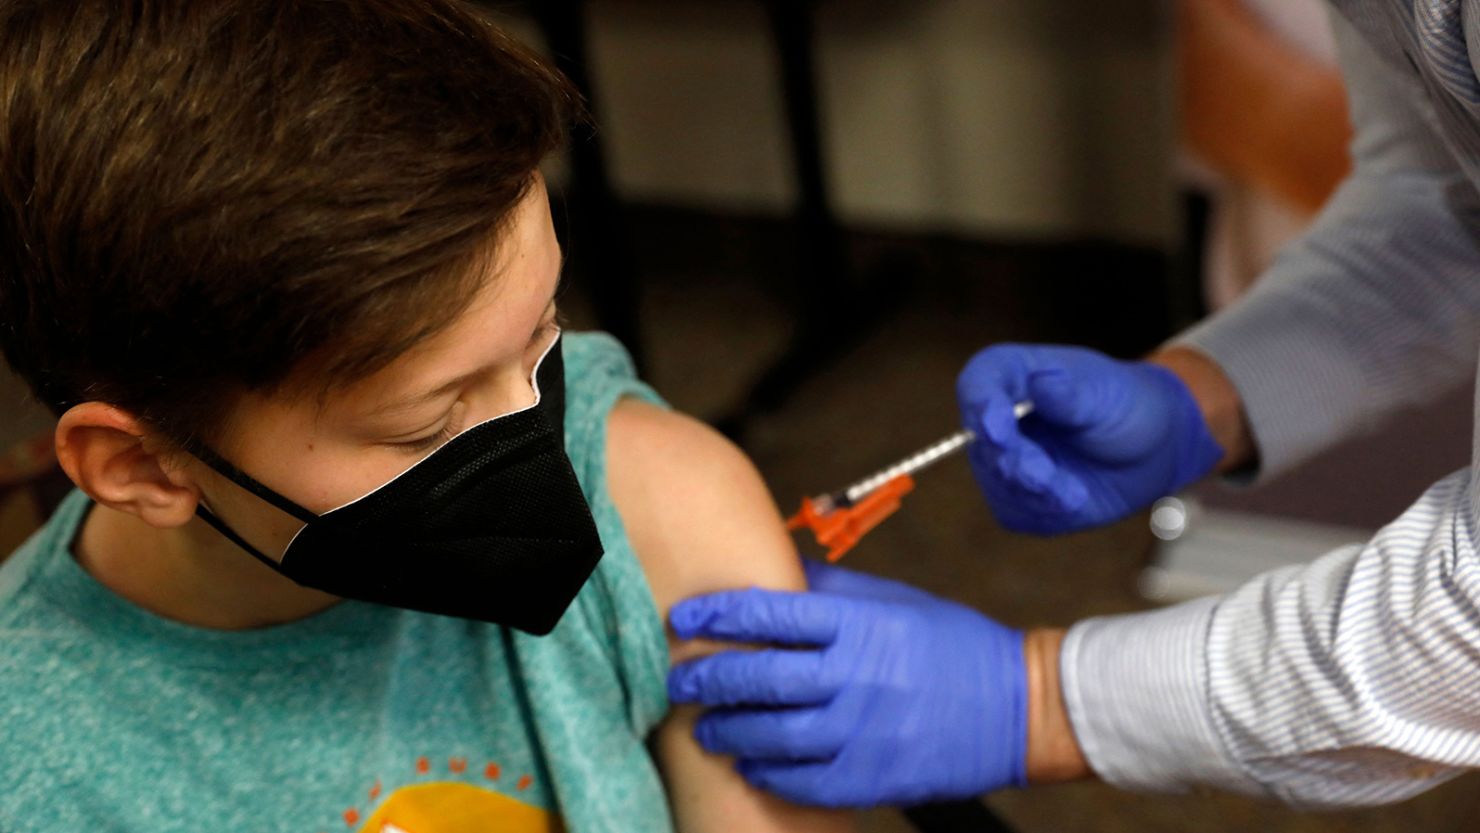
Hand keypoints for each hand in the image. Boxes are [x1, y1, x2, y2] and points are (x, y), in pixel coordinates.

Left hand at [667, 561, 1025, 808]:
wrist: (1018, 708)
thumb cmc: (952, 646)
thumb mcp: (895, 601)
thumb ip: (831, 591)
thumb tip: (775, 567)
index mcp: (861, 624)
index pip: (770, 613)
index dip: (717, 614)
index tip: (685, 618)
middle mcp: (857, 675)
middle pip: (760, 677)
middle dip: (708, 678)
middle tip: (678, 680)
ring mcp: (864, 730)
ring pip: (773, 734)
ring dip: (728, 731)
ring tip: (706, 728)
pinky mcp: (874, 775)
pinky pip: (803, 780)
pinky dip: (768, 773)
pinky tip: (750, 764)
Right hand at [956, 343, 1223, 533]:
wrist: (1150, 448)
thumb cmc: (1124, 405)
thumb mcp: (1106, 393)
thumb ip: (1071, 394)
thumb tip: (1041, 382)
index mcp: (1011, 375)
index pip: (977, 384)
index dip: (981, 406)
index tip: (997, 428)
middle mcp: (996, 418)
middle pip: (983, 443)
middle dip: (1014, 463)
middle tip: (1045, 478)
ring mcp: (1002, 460)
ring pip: (998, 483)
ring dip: (1035, 494)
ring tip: (1076, 495)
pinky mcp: (1016, 498)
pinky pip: (1016, 512)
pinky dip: (1044, 512)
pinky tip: (1074, 500)